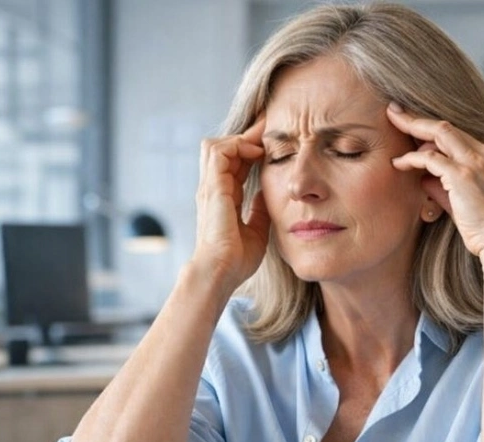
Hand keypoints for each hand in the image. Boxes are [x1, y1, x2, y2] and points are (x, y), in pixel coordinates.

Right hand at [191, 119, 268, 291]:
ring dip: (240, 138)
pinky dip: (237, 146)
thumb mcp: (257, 229)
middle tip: (270, 128)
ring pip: (216, 145)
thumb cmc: (236, 259)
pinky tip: (257, 153)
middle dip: (247, 135)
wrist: (221, 272)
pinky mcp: (212, 187)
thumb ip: (259, 210)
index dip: (251, 149)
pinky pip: (219, 152)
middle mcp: (213, 188)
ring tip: (263, 138)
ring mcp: (210, 187)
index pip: (234, 163)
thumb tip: (267, 194)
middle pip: (224, 148)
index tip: (274, 141)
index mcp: (223, 197)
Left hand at [387, 103, 483, 256]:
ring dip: (412, 127)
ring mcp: (478, 162)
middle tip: (395, 110)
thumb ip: (446, 188)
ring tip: (392, 121)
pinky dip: (411, 159)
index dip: (435, 132)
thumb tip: (423, 179)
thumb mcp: (467, 204)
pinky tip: (398, 163)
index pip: (461, 137)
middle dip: (418, 118)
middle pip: (449, 127)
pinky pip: (430, 158)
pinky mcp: (464, 175)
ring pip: (439, 132)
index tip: (416, 126)